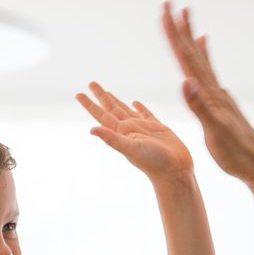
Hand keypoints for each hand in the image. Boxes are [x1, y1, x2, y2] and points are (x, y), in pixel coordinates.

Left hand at [76, 82, 192, 178]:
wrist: (174, 171)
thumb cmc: (153, 162)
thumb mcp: (130, 148)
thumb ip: (112, 139)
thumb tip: (91, 130)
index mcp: (121, 132)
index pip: (101, 115)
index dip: (90, 104)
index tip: (79, 94)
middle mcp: (129, 129)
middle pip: (111, 108)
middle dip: (101, 96)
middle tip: (91, 83)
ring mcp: (143, 128)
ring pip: (126, 109)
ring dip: (116, 100)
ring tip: (108, 92)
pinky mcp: (157, 128)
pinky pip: (145, 114)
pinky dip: (139, 107)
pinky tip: (134, 102)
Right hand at [160, 1, 253, 185]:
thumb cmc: (236, 155)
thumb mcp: (215, 133)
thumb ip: (200, 107)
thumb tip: (186, 82)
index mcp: (210, 94)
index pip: (188, 59)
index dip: (175, 35)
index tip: (165, 11)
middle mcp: (215, 89)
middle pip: (193, 53)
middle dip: (180, 28)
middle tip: (170, 3)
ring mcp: (220, 95)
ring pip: (201, 59)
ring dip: (192, 38)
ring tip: (187, 17)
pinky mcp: (222, 104)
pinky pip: (210, 73)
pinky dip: (206, 57)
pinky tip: (207, 47)